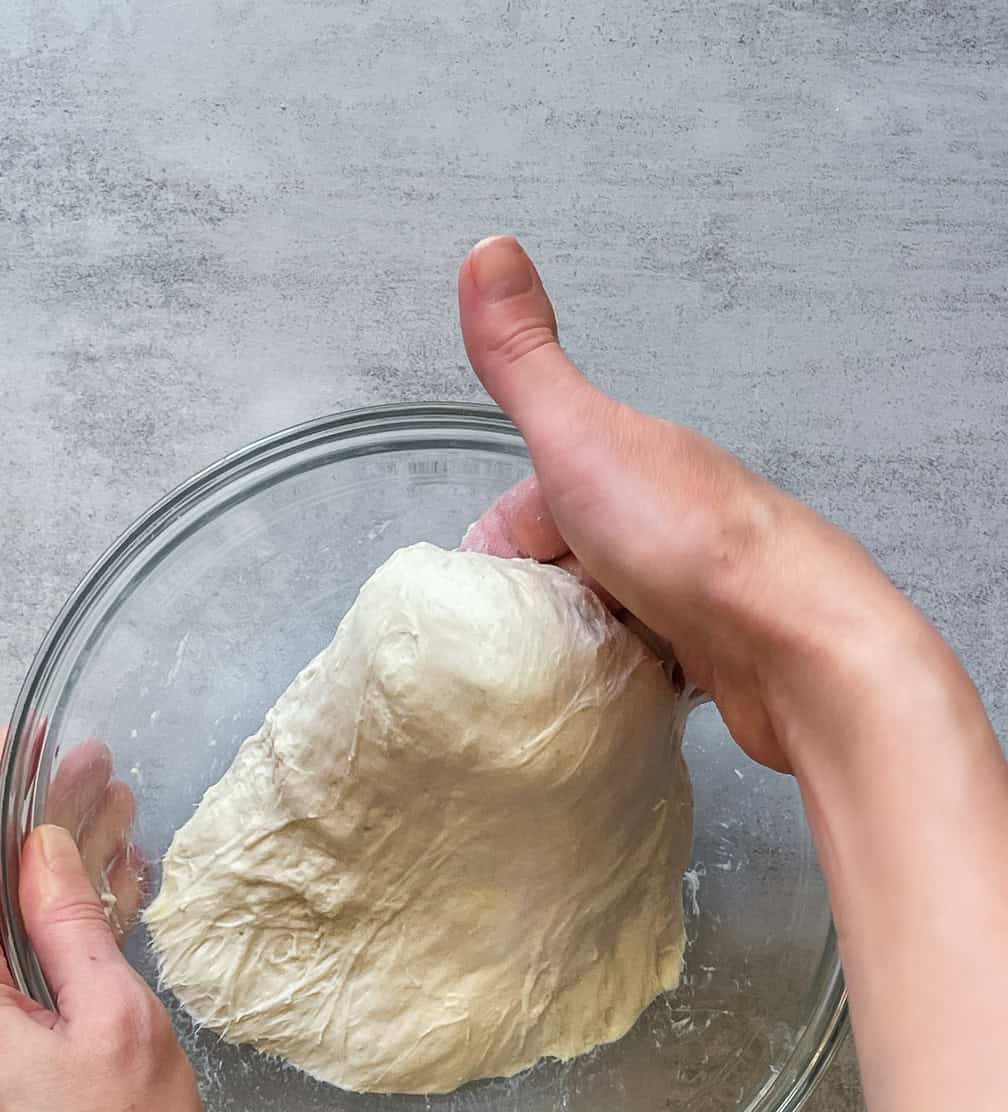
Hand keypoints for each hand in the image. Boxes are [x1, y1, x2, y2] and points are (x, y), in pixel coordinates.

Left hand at [0, 729, 202, 1111]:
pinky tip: (100, 899)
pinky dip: (46, 934)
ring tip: (116, 823)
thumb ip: (72, 919)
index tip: (30, 731)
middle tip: (99, 772)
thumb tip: (46, 845)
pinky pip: (1, 974)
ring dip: (49, 877)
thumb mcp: (115, 1019)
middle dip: (37, 823)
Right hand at [458, 236, 926, 770]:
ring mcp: (693, 588)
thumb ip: (524, 363)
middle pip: (568, 561)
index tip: (484, 601)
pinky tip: (607, 696)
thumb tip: (489, 246)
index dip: (502, 553)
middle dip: (537, 602)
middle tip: (519, 647)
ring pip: (607, 612)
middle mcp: (663, 519)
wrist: (796, 644)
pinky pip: (647, 661)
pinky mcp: (715, 654)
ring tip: (558, 678)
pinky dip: (620, 678)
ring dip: (578, 643)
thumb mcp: (580, 439)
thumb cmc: (688, 542)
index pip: (534, 506)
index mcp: (630, 463)